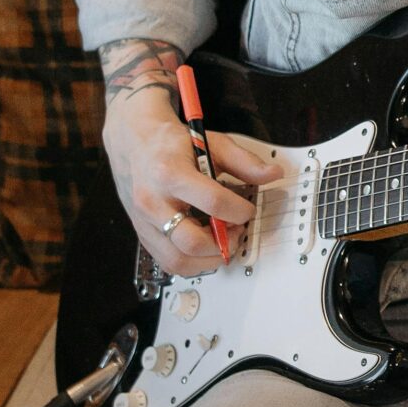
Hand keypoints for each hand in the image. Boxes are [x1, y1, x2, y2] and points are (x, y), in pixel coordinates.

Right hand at [102, 87, 279, 276]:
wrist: (134, 144)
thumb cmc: (172, 145)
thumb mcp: (211, 144)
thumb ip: (244, 162)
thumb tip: (273, 174)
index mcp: (170, 173)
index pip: (213, 203)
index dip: (240, 212)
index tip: (248, 211)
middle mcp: (152, 201)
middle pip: (192, 242)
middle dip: (224, 243)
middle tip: (237, 231)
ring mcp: (144, 221)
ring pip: (179, 260)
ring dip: (209, 259)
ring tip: (223, 241)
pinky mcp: (142, 234)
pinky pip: (168, 263)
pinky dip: (193, 263)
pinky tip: (205, 247)